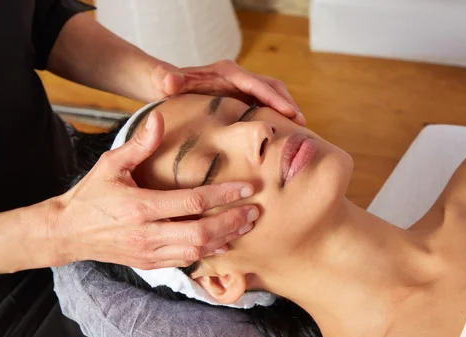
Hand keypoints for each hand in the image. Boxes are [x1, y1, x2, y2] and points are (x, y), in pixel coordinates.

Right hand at [55, 111, 258, 269]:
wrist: (68, 232)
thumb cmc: (91, 195)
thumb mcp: (111, 165)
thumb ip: (139, 144)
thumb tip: (159, 117)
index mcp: (140, 207)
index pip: (192, 202)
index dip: (223, 196)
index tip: (247, 188)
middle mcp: (147, 234)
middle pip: (201, 233)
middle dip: (232, 222)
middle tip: (254, 211)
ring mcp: (149, 253)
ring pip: (197, 251)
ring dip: (225, 238)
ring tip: (246, 225)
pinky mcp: (150, 264)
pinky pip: (186, 261)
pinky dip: (208, 252)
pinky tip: (224, 241)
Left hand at [150, 59, 305, 125]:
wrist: (166, 83)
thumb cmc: (166, 83)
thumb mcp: (164, 81)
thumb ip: (166, 79)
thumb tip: (170, 81)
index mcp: (226, 72)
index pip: (256, 83)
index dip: (274, 98)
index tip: (290, 111)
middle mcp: (238, 77)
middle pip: (271, 86)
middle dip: (287, 103)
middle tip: (302, 124)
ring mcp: (241, 88)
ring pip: (271, 95)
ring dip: (286, 110)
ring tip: (300, 131)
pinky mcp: (242, 98)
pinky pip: (264, 105)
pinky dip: (276, 116)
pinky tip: (282, 134)